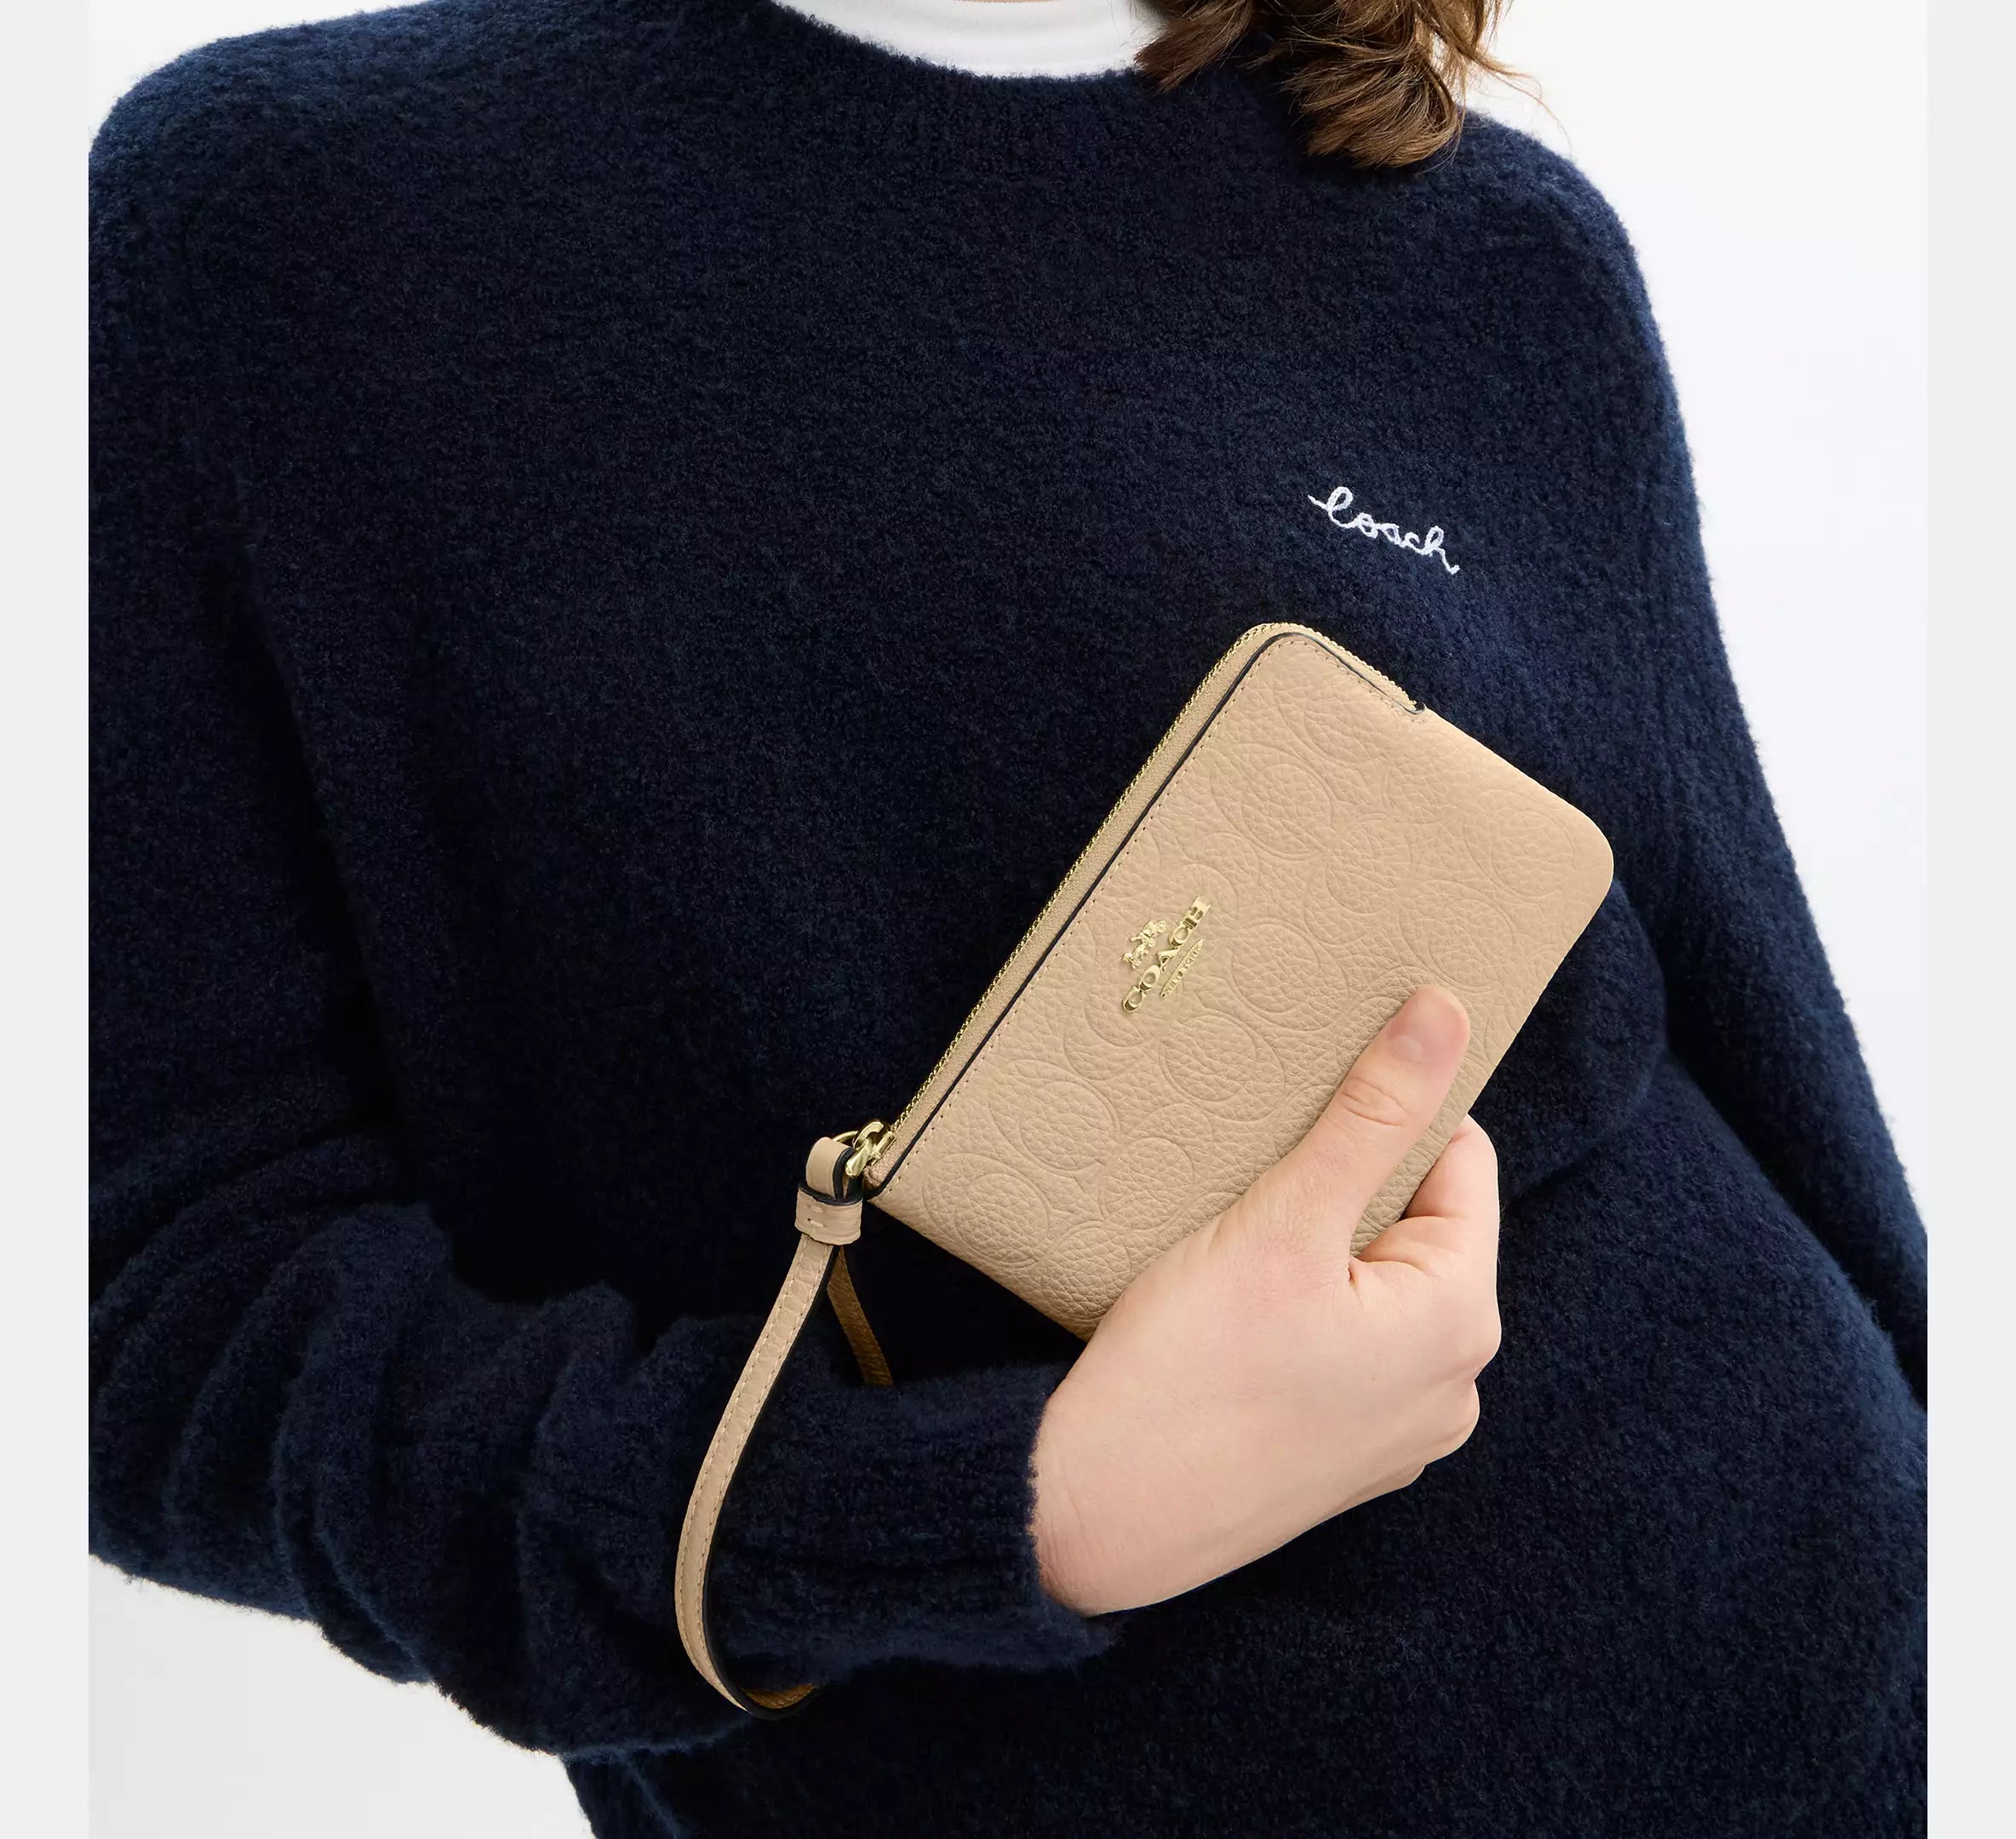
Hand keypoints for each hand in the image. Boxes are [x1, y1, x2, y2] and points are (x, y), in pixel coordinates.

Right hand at [1030, 985, 1500, 1614]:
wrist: (1094, 1517)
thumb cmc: (1188, 1369)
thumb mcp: (1285, 1220)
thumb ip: (1373, 1113)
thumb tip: (1445, 1014)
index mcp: (1462, 1321)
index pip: (1461, 1165)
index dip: (1388, 1119)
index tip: (1312, 1104)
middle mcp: (1454, 1388)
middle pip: (1419, 1231)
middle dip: (1347, 1190)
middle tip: (1257, 1180)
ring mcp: (1399, 1437)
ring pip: (1376, 1292)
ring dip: (1320, 1254)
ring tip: (1236, 1249)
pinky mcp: (1341, 1465)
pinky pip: (1345, 1355)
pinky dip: (1301, 1319)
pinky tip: (1231, 1319)